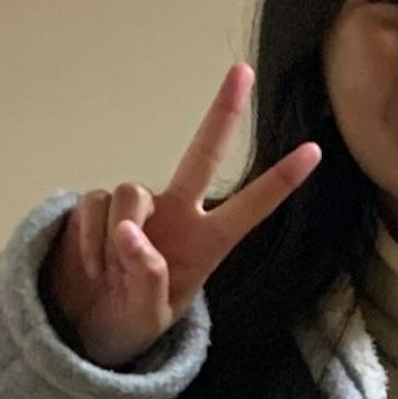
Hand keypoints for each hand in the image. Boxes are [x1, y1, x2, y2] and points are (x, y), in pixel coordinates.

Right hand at [44, 64, 321, 369]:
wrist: (83, 327)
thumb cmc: (130, 321)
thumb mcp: (149, 317)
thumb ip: (148, 277)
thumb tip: (129, 232)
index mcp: (205, 244)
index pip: (250, 208)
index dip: (280, 181)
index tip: (314, 151)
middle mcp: (177, 214)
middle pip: (203, 155)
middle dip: (222, 113)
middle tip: (242, 71)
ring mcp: (137, 207)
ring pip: (130, 193)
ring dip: (116, 236)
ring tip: (108, 275)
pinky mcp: (97, 206)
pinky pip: (93, 209)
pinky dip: (88, 242)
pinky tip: (89, 267)